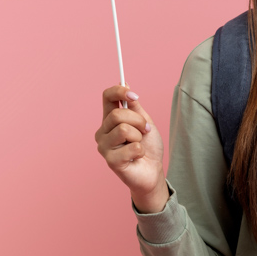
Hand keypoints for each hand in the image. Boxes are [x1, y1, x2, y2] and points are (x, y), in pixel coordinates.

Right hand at [96, 86, 166, 212]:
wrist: (153, 171)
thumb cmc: (148, 147)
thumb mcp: (144, 122)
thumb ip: (134, 106)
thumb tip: (126, 84)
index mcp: (110, 119)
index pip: (107, 97)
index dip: (119, 92)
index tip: (133, 95)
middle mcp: (103, 132)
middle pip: (117, 114)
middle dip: (138, 121)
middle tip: (145, 131)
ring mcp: (104, 147)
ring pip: (123, 129)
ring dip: (139, 137)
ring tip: (139, 145)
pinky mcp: (110, 161)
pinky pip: (131, 147)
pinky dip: (141, 150)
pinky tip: (137, 156)